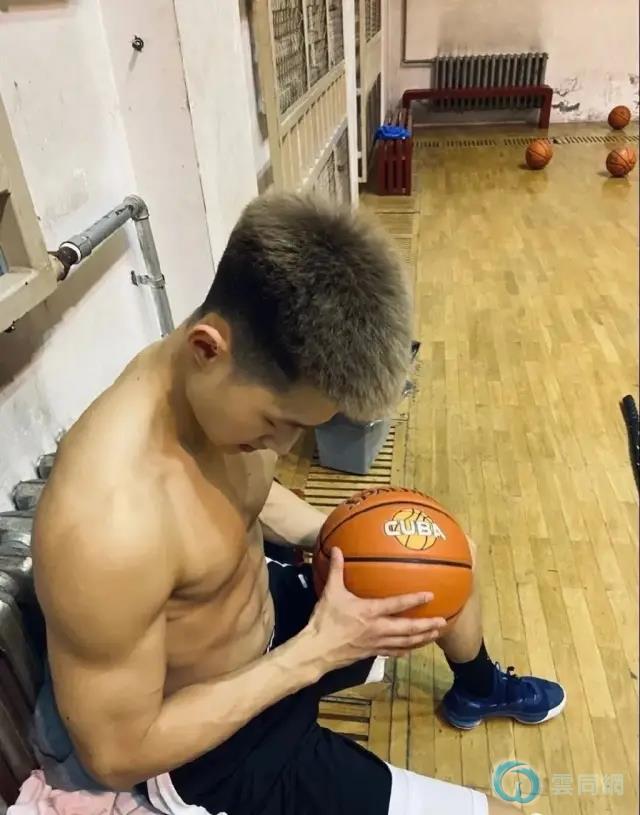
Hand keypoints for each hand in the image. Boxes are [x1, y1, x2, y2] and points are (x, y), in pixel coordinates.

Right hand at [306, 547, 446, 670]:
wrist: (317, 650)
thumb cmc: (325, 620)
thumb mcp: (331, 592)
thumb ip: (336, 570)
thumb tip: (338, 549)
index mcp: (370, 612)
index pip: (397, 604)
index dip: (414, 599)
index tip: (430, 595)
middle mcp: (378, 628)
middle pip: (408, 628)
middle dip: (427, 625)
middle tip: (443, 622)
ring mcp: (376, 643)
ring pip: (405, 642)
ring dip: (422, 638)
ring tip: (436, 635)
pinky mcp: (372, 653)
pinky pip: (393, 652)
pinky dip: (406, 650)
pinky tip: (413, 649)